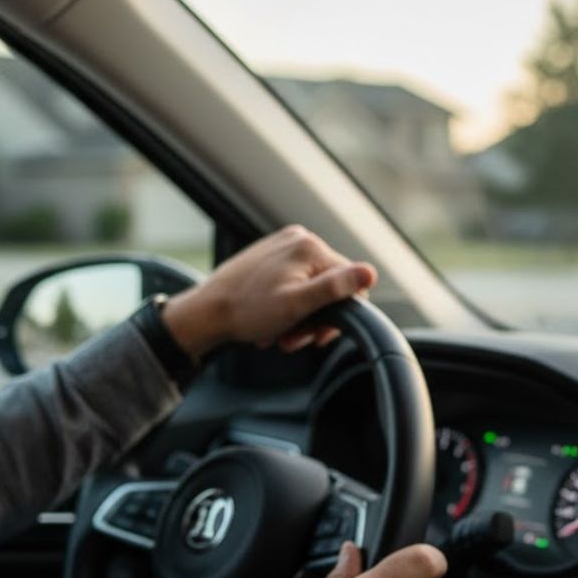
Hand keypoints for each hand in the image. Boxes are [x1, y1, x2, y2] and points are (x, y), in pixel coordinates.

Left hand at [162, 225, 376, 360]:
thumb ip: (335, 288)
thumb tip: (370, 273)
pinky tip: (270, 321)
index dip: (338, 315)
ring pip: (311, 287)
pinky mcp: (270, 255)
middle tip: (293, 339)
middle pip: (329, 285)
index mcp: (310, 247)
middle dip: (315, 318)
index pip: (349, 283)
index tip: (316, 336)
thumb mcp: (297, 305)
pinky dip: (286, 305)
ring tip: (278, 333)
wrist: (206, 312)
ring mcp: (283, 245)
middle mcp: (299, 239)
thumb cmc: (247, 311)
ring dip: (299, 316)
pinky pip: (293, 282)